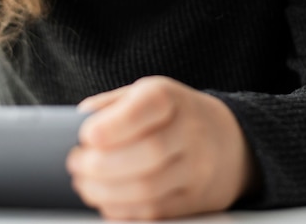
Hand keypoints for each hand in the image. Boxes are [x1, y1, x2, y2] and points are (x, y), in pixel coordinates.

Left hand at [66, 76, 256, 220]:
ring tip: (83, 184)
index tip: (86, 136)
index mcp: (170, 98)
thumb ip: (111, 106)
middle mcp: (189, 132)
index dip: (114, 125)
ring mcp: (197, 170)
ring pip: (149, 189)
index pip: (147, 108)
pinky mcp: (196, 202)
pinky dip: (123, 210)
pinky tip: (105, 201)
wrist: (229, 140)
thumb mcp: (144, 94)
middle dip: (102, 165)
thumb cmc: (172, 113)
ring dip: (106, 191)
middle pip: (147, 154)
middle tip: (75, 165)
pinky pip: (156, 213)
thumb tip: (77, 124)